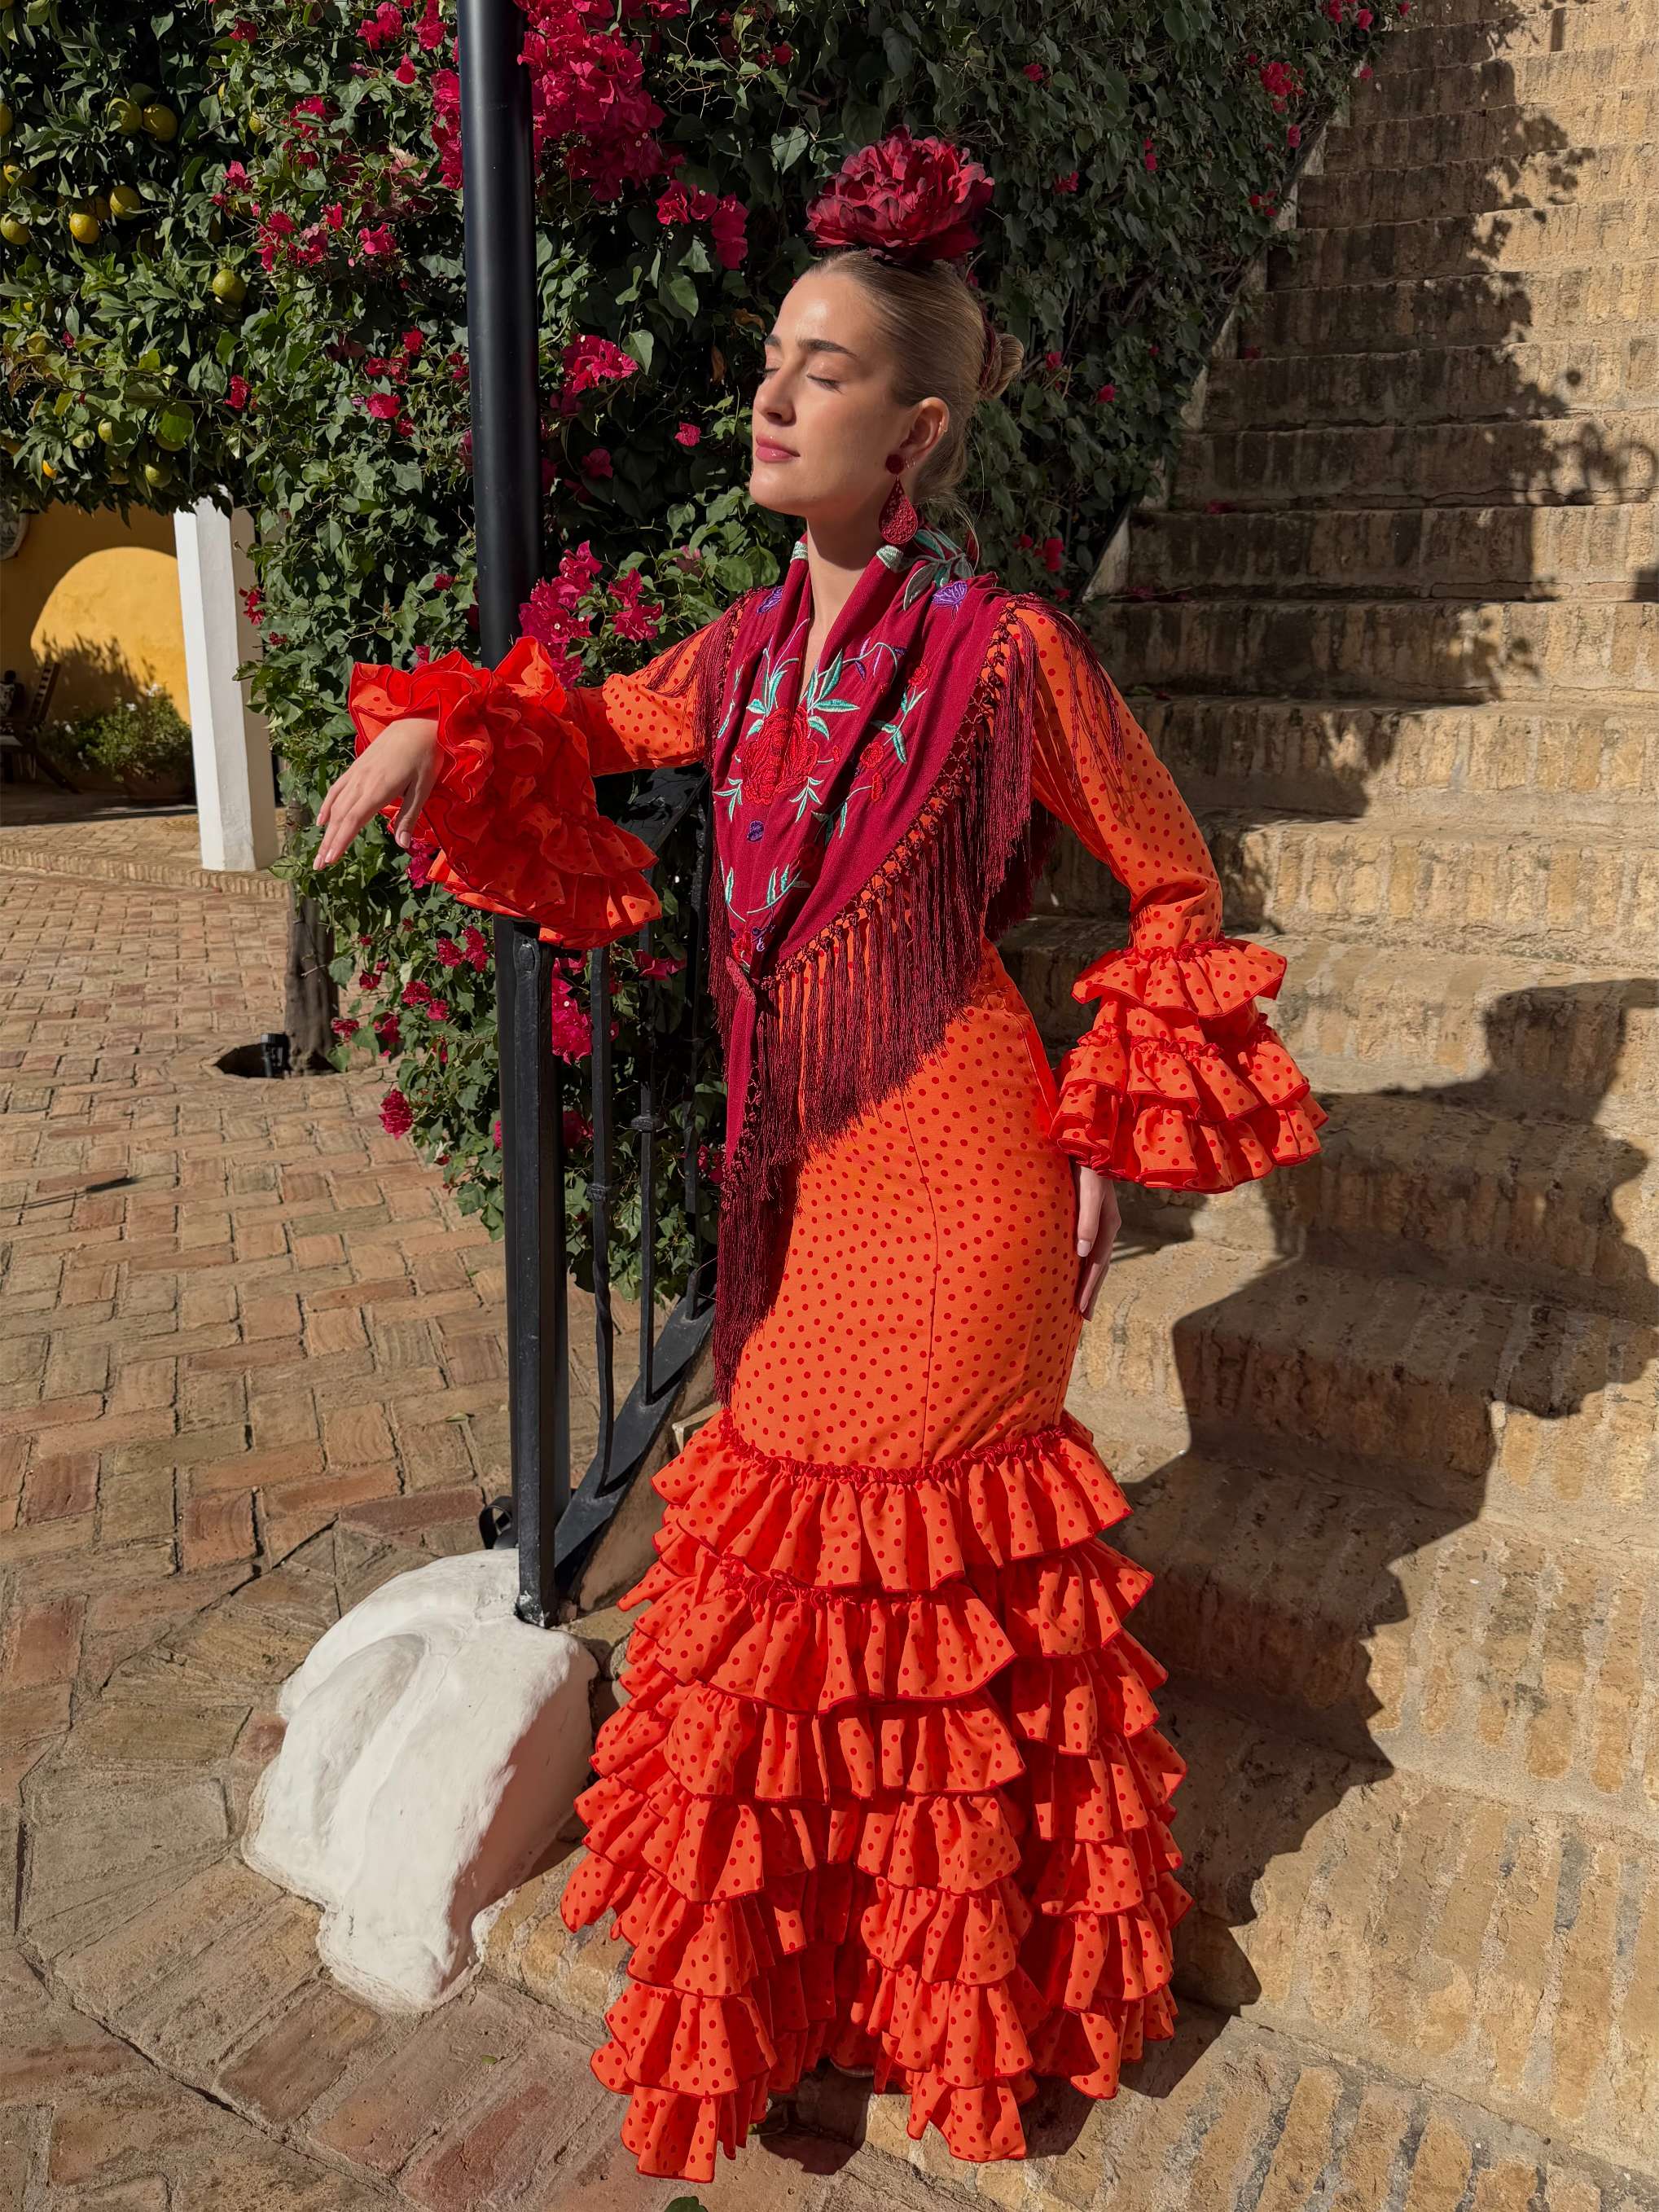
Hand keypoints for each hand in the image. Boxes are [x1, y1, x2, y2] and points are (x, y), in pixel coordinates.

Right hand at [313, 716, 440, 868]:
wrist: (417, 723)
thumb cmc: (425, 757)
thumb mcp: (423, 789)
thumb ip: (409, 817)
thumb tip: (402, 845)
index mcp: (378, 790)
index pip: (353, 821)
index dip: (341, 841)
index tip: (330, 860)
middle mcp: (362, 782)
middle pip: (340, 817)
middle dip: (329, 843)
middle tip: (319, 866)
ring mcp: (356, 774)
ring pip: (336, 805)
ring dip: (326, 830)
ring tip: (320, 851)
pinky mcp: (356, 768)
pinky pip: (337, 789)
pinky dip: (327, 805)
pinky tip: (322, 821)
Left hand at [1073, 1162, 1119, 1320]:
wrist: (1088, 1140)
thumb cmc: (1085, 1164)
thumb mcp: (1087, 1191)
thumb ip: (1086, 1220)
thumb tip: (1083, 1254)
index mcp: (1108, 1223)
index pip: (1098, 1264)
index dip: (1089, 1288)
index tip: (1081, 1311)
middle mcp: (1107, 1225)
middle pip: (1099, 1266)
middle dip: (1091, 1291)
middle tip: (1083, 1317)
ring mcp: (1101, 1221)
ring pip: (1096, 1258)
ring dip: (1090, 1280)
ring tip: (1082, 1301)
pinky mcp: (1092, 1214)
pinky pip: (1090, 1246)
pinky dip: (1085, 1263)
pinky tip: (1079, 1268)